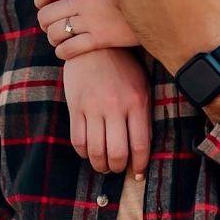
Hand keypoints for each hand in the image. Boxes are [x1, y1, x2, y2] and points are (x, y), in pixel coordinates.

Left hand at [36, 0, 138, 59]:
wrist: (158, 5)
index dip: (39, 0)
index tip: (41, 6)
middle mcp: (83, 1)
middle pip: (47, 14)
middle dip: (44, 22)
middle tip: (49, 26)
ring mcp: (90, 21)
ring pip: (56, 33)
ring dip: (53, 38)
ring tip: (59, 39)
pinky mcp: (99, 39)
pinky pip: (69, 49)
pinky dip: (62, 52)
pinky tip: (66, 50)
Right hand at [62, 48, 151, 175]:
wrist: (93, 46)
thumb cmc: (122, 67)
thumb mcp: (141, 87)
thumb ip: (143, 116)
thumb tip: (143, 148)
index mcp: (136, 102)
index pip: (140, 144)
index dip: (140, 165)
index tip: (138, 173)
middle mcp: (115, 107)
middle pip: (117, 153)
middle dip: (118, 168)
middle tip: (118, 169)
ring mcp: (93, 108)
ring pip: (95, 151)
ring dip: (100, 165)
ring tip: (103, 165)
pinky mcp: (76, 107)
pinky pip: (78, 140)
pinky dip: (83, 153)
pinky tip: (88, 152)